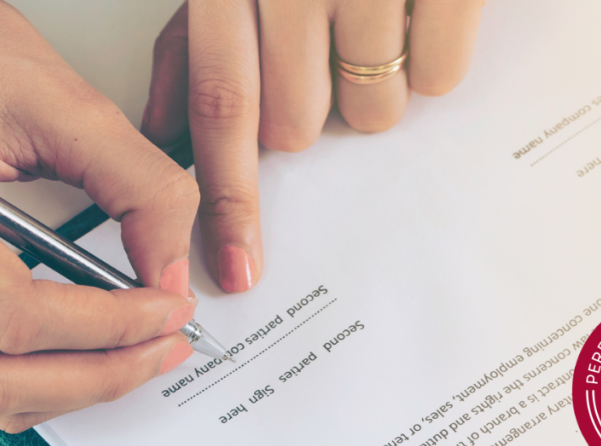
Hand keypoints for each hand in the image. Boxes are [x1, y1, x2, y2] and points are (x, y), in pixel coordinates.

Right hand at [0, 0, 200, 431]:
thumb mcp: (61, 98)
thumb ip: (138, 185)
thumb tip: (170, 272)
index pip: (12, 312)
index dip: (108, 328)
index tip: (169, 310)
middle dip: (95, 378)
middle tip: (162, 348)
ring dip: (66, 388)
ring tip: (133, 353)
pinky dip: (31, 375)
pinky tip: (83, 347)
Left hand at [141, 0, 484, 292]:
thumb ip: (189, 43)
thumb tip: (161, 131)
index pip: (219, 104)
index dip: (227, 196)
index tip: (236, 266)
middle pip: (298, 124)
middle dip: (310, 118)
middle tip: (324, 63)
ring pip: (372, 111)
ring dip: (373, 88)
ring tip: (375, 23)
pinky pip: (439, 76)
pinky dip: (432, 59)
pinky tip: (417, 12)